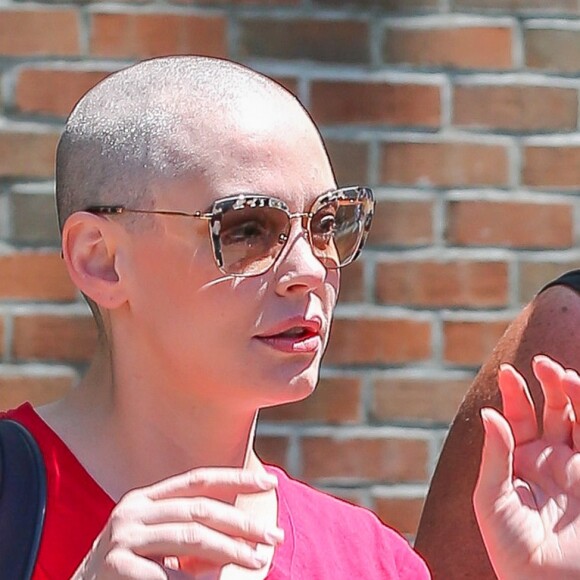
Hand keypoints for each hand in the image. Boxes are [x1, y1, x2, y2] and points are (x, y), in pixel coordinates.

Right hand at [72, 467, 282, 578]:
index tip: (270, 482)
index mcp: (146, 499)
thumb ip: (190, 531)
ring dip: (228, 550)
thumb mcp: (157, 542)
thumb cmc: (127, 568)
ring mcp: (122, 538)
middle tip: (272, 536)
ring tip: (256, 560)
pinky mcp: (114, 568)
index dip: (235, 479)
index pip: (198, 480)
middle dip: (240, 522)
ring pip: (188, 537)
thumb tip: (243, 535)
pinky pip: (164, 574)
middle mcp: (134, 510)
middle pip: (199, 508)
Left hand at [474, 355, 579, 578]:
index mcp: (521, 459)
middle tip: (540, 363)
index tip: (507, 372)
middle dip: (549, 384)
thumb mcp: (491, 498)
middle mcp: (552, 458)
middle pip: (554, 410)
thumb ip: (494, 456)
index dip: (514, 393)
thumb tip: (487, 412)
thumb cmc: (509, 547)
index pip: (519, 416)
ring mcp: (579, 468)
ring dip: (574, 395)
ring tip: (562, 374)